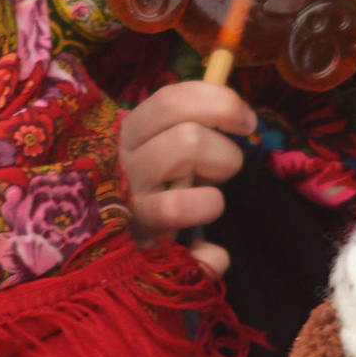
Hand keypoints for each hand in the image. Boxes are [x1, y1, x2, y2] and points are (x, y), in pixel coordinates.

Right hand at [118, 78, 254, 280]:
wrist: (109, 248)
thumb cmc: (154, 183)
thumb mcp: (164, 143)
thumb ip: (189, 119)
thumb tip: (233, 98)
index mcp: (130, 135)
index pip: (170, 100)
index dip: (218, 102)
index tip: (246, 122)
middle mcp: (123, 172)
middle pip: (188, 142)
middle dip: (221, 157)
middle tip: (217, 172)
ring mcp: (130, 217)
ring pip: (182, 204)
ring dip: (211, 203)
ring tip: (205, 206)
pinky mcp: (141, 258)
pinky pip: (192, 256)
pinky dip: (211, 257)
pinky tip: (209, 252)